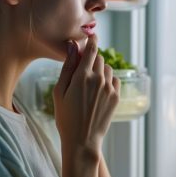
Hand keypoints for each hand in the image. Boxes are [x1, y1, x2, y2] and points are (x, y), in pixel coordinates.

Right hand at [53, 35, 120, 157]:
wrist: (82, 140)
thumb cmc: (66, 117)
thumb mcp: (59, 91)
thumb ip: (67, 67)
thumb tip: (73, 46)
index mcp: (82, 76)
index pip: (92, 49)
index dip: (92, 40)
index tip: (92, 36)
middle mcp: (98, 79)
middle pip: (99, 58)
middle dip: (92, 59)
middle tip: (82, 70)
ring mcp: (109, 88)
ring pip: (108, 68)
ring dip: (100, 70)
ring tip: (89, 84)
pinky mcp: (116, 97)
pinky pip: (114, 79)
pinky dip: (108, 80)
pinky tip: (98, 90)